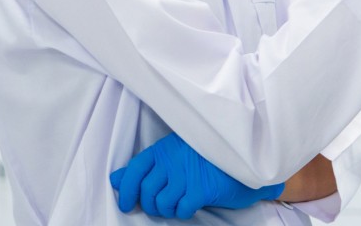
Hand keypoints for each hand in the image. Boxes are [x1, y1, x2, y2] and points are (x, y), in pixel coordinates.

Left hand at [110, 134, 283, 218]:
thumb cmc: (206, 156)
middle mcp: (173, 160)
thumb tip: (116, 178)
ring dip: (167, 210)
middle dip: (149, 205)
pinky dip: (183, 212)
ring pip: (162, 203)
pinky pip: (182, 209)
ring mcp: (188, 175)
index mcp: (164, 149)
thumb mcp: (174, 155)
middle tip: (160, 206)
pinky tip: (191, 205)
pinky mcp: (203, 189)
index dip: (126, 190)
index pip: (134, 170)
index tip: (126, 203)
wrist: (244, 155)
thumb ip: (145, 166)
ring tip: (177, 204)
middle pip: (146, 191)